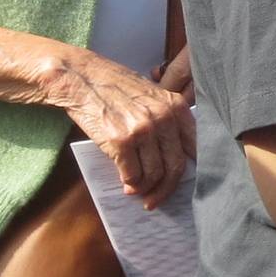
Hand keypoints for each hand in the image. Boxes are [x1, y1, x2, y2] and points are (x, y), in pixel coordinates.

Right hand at [45, 50, 195, 209]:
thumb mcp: (150, 95)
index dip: (190, 171)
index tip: (182, 183)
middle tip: (155, 198)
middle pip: (175, 166)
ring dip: (144, 188)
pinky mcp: (122, 141)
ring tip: (135, 189)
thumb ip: (166, 119)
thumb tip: (172, 155)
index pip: (195, 147)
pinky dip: (129, 183)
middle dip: (166, 189)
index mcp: (175, 106)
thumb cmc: (113, 87)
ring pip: (154, 174)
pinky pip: (132, 175)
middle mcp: (163, 118)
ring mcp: (143, 130)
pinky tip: (125, 182)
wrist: (80, 78)